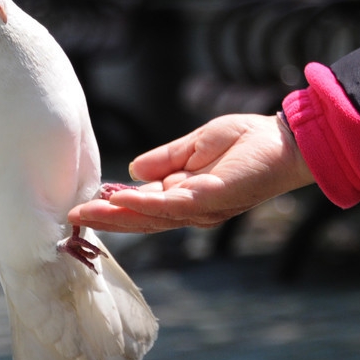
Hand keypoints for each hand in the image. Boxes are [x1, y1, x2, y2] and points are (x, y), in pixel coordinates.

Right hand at [69, 113, 316, 232]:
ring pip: (151, 217)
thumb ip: (165, 159)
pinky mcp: (212, 199)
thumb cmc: (247, 141)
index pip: (142, 206)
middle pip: (141, 219)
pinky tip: (124, 199)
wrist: (285, 140)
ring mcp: (200, 208)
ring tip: (87, 211)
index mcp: (184, 196)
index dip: (114, 206)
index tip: (84, 203)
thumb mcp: (194, 146)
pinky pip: (172, 205)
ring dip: (117, 215)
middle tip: (73, 215)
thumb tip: (132, 172)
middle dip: (107, 218)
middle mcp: (190, 209)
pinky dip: (146, 204)